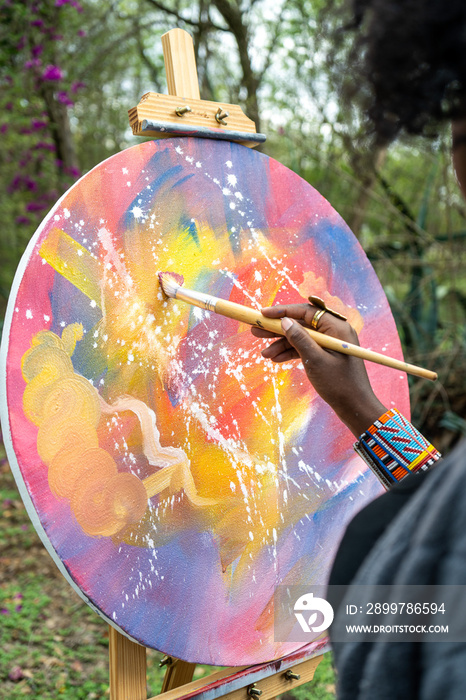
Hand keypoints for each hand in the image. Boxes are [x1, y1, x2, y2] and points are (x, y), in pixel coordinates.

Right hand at [251, 303, 386, 436]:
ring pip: (301, 337)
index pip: (306, 311)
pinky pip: (306, 348)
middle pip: (301, 324)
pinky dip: (291, 353)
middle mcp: (334, 331)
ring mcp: (330, 344)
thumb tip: (284, 321)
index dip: (283, 312)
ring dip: (282, 344)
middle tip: (256, 332)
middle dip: (278, 329)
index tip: (263, 315)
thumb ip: (299, 339)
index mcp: (336, 327)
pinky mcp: (326, 355)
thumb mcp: (315, 360)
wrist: (355, 407)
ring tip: (264, 354)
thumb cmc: (339, 384)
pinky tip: (276, 359)